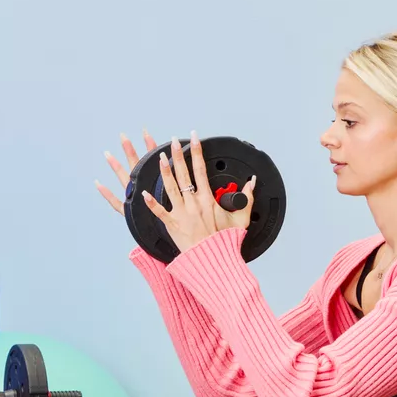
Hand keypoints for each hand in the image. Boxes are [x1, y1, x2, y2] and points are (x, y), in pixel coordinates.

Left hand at [97, 130, 255, 255]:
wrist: (213, 258)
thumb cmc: (224, 240)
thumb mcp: (241, 217)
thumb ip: (247, 197)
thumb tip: (253, 182)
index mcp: (207, 199)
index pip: (201, 169)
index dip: (197, 152)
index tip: (194, 138)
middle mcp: (193, 203)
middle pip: (184, 174)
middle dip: (178, 155)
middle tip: (173, 141)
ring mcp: (182, 213)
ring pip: (171, 188)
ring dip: (164, 171)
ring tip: (159, 157)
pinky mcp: (172, 224)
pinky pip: (159, 212)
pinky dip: (151, 203)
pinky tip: (143, 192)